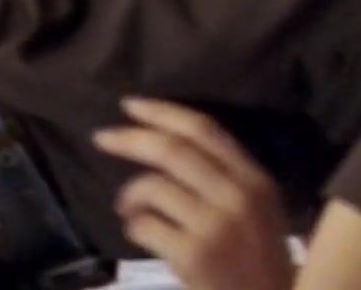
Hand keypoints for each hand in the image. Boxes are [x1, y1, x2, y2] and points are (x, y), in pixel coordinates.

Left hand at [93, 97, 293, 289]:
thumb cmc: (258, 256)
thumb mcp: (257, 207)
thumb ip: (226, 175)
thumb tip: (166, 143)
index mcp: (254, 178)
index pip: (205, 130)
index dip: (163, 112)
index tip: (130, 104)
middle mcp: (237, 195)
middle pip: (174, 151)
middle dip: (131, 139)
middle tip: (102, 138)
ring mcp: (215, 226)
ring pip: (154, 187)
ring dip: (129, 195)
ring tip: (128, 208)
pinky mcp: (193, 255)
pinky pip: (145, 226)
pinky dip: (133, 226)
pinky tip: (140, 233)